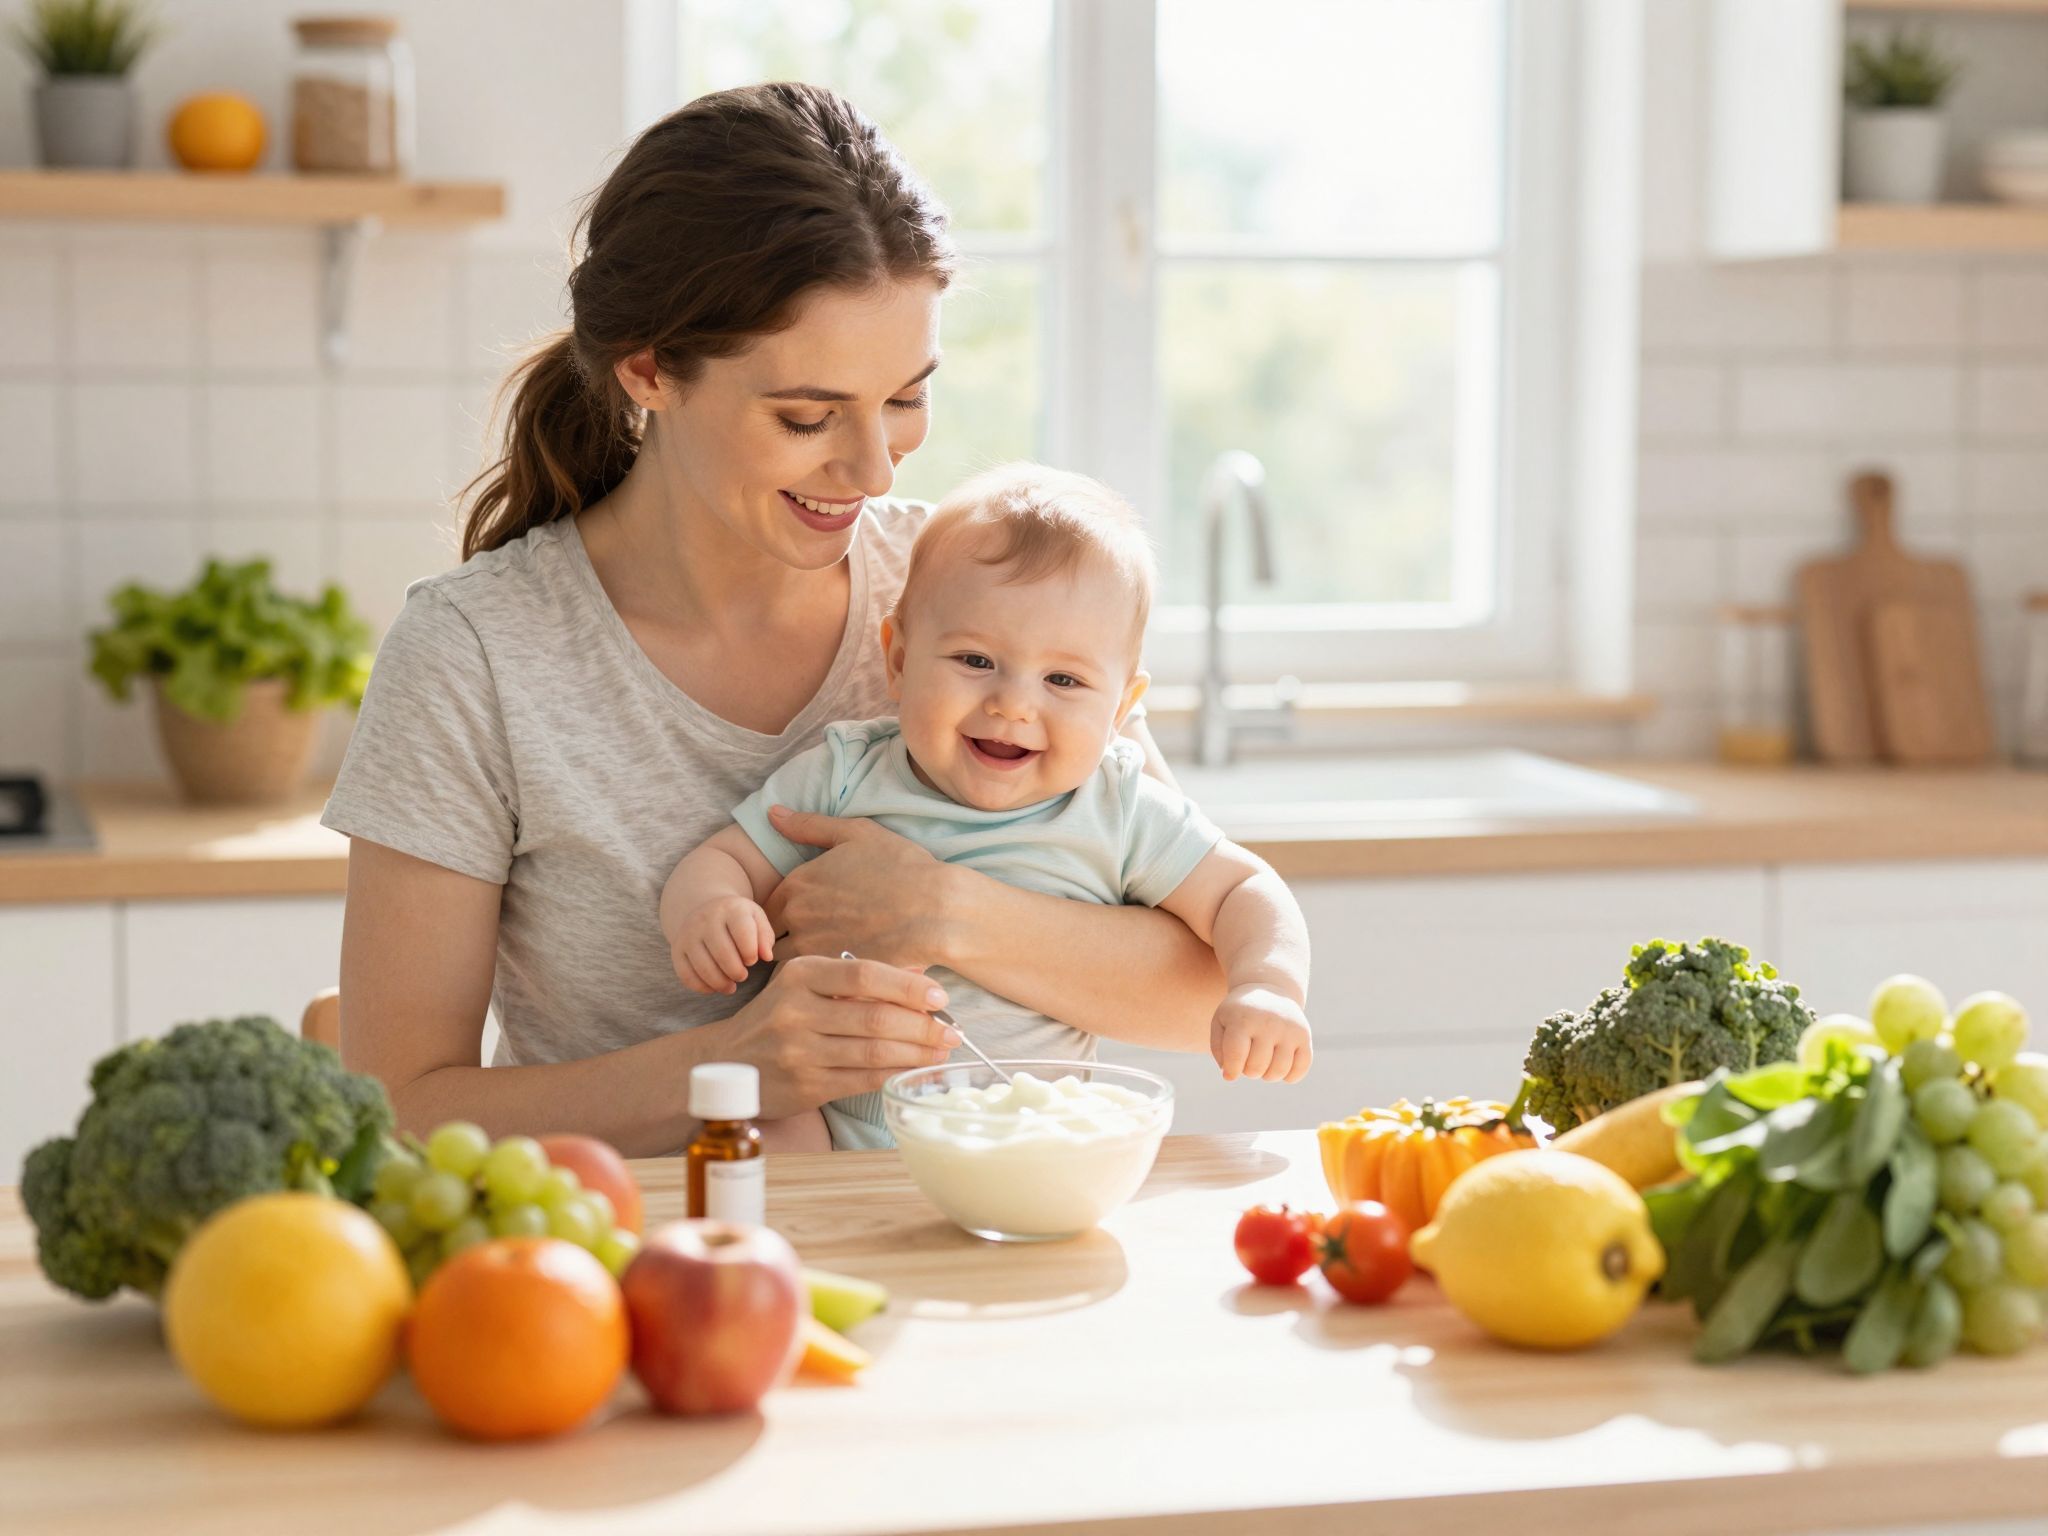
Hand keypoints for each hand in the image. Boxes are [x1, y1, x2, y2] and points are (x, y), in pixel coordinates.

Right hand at [671, 895, 775, 994]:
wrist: (707, 908)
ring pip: (703, 967)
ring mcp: (688, 933)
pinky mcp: (677, 948)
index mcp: (731, 909)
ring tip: (731, 986)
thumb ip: (765, 937)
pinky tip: (714, 987)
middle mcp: (706, 918)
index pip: (743, 933)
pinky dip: (702, 987)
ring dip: (720, 983)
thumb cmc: (738, 919)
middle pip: (722, 953)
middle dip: (736, 972)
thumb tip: (766, 957)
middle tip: (742, 976)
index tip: (752, 960)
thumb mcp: (756, 919)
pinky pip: (686, 975)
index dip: (750, 953)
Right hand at [705, 955, 962, 1118]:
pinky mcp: (806, 1086)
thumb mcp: (806, 986)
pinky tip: (916, 1068)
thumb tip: (918, 982)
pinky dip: (895, 1073)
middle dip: (922, 1025)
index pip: (863, 975)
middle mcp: (796, 1011)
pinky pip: (863, 1080)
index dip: (907, 986)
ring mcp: (799, 1052)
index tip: (939, 996)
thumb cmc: (779, 1017)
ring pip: (873, 1052)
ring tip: (943, 1050)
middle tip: (952, 1030)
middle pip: (874, 1017)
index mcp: (800, 975)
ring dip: (916, 1052)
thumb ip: (853, 982)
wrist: (729, 1061)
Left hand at [760, 805, 954, 965]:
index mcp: (797, 883)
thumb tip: (772, 812)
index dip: (782, 911)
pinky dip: (823, 976)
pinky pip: (815, 979)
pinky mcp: (835, 973)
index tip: (805, 913)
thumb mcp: (856, 833)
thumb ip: (809, 825)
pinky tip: (845, 969)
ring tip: (828, 953)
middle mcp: (797, 917)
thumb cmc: (902, 867)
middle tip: (816, 936)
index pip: (767, 906)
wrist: (937, 911)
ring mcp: (814, 948)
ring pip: (790, 962)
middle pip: (773, 936)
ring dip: (801, 959)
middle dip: (785, 937)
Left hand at [1212, 985, 1312, 1083]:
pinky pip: (1302, 1067)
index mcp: (1243, 1020)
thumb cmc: (1239, 1014)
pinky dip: (1290, 1076)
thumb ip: (1218, 1050)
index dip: (1232, 1071)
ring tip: (1263, 1064)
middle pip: (1257, 1067)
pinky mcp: (1304, 1035)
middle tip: (1248, 1061)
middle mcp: (1268, 1023)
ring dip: (1268, 1076)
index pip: (1236, 1056)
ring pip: (1279, 1071)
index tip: (1230, 1073)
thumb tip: (1230, 1075)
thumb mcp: (1220, 1023)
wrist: (1267, 990)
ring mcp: (1289, 1029)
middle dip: (1249, 1071)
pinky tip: (1281, 1068)